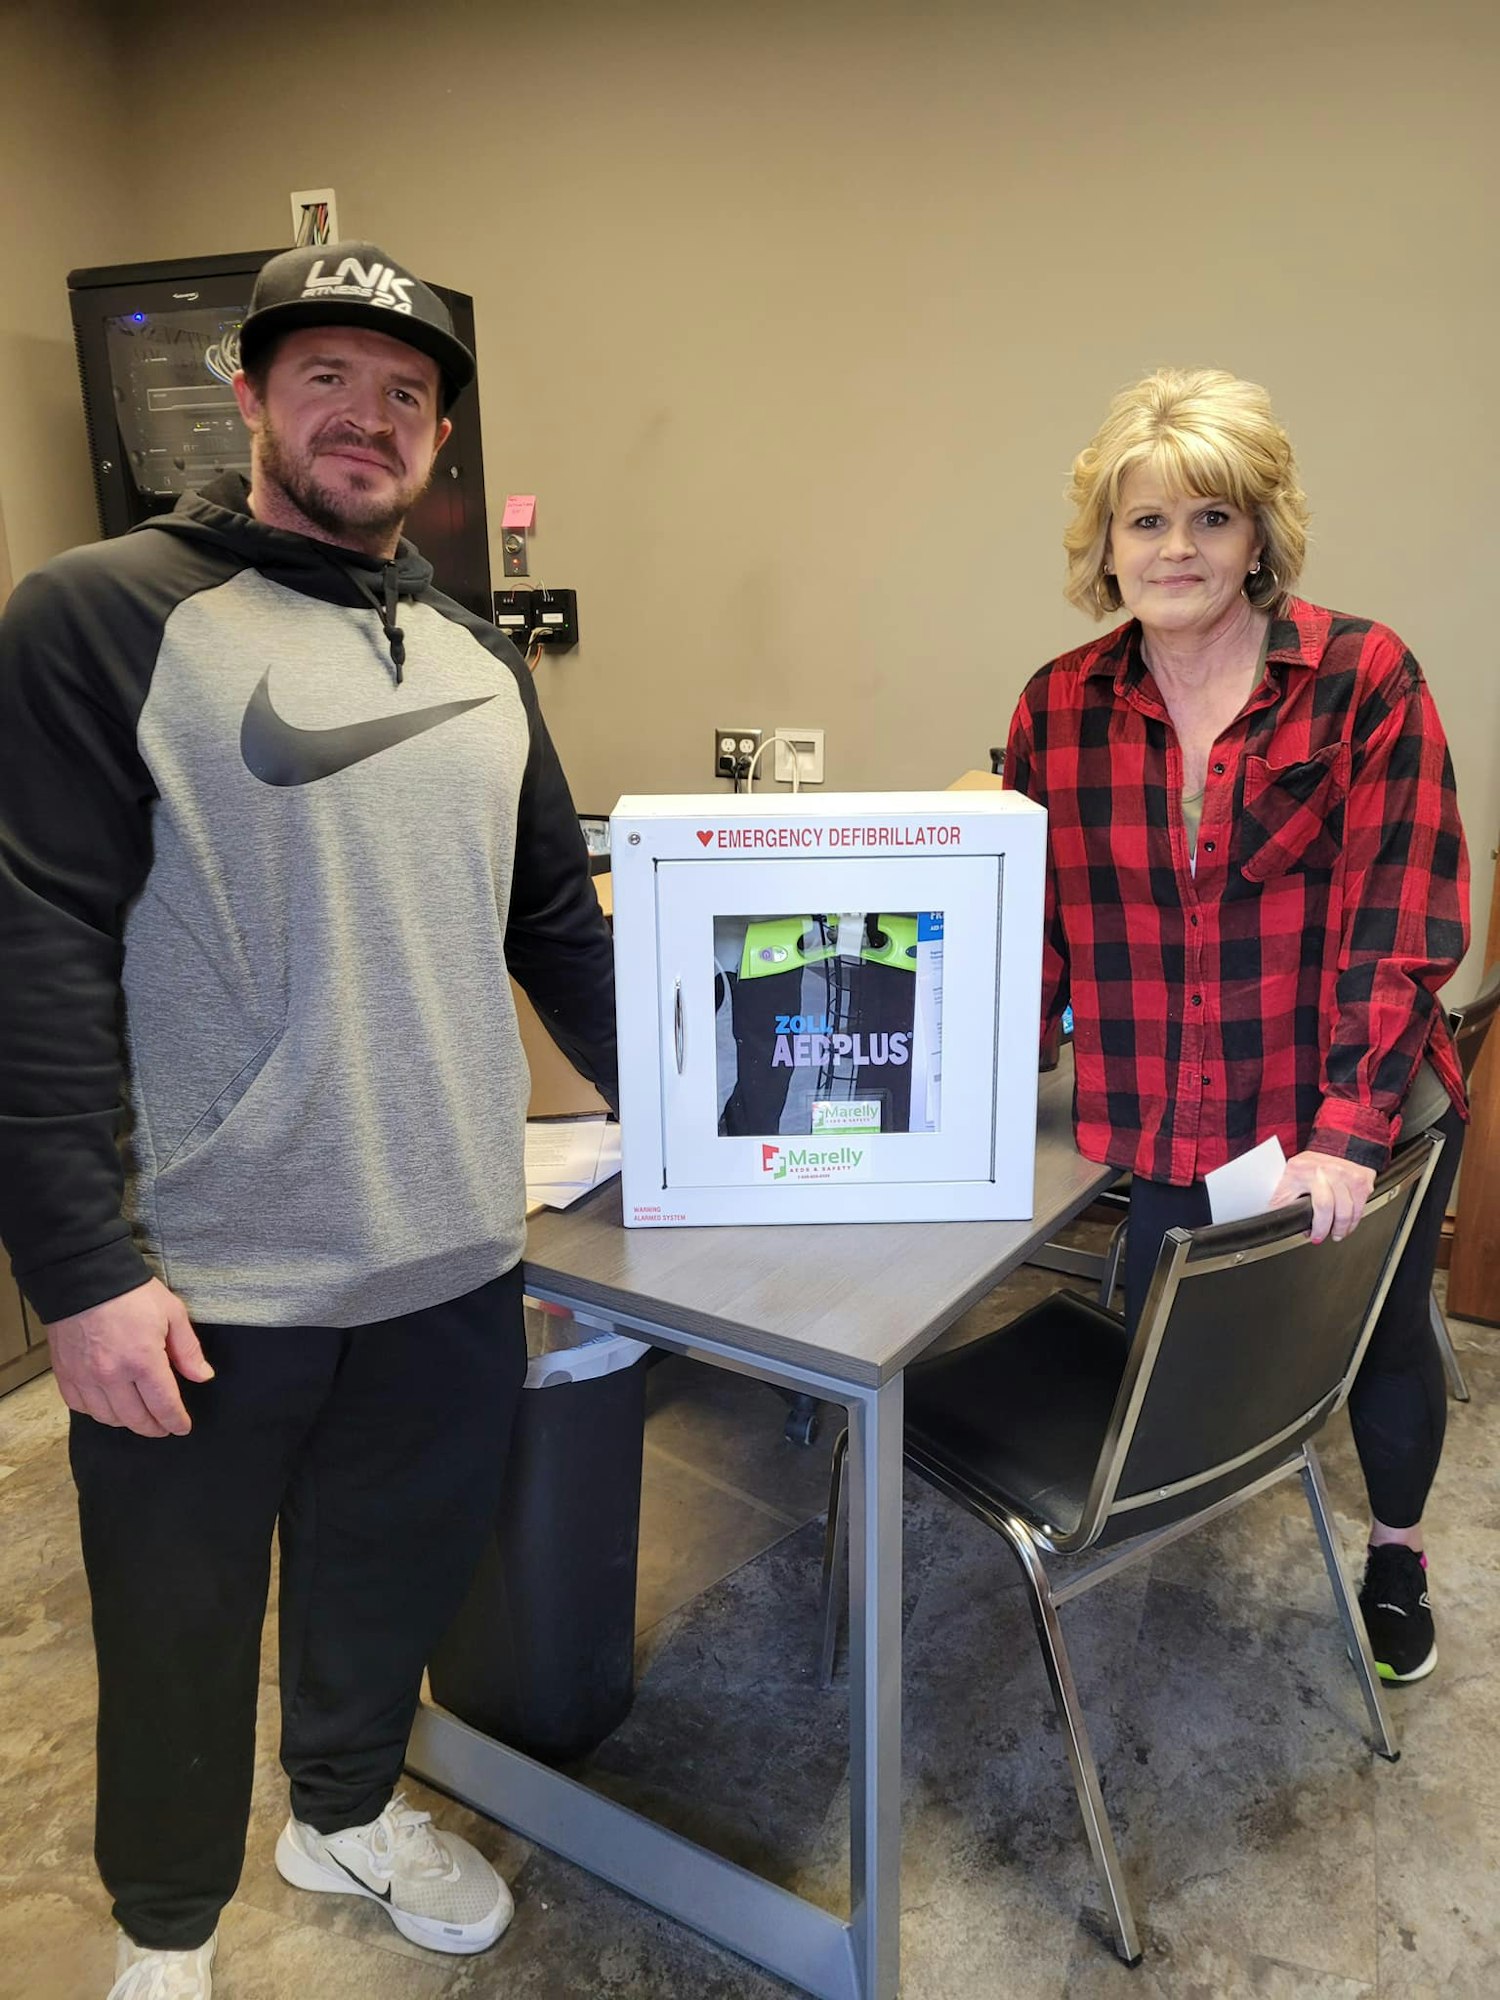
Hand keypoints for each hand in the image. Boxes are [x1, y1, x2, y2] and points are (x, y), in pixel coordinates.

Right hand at [46, 1278, 213, 1437]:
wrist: (83, 1276)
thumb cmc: (131, 1292)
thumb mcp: (172, 1313)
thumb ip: (188, 1349)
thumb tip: (202, 1376)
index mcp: (143, 1361)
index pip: (164, 1405)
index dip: (176, 1421)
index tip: (182, 1427)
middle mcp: (112, 1375)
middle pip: (136, 1419)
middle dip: (154, 1427)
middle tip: (164, 1427)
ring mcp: (85, 1377)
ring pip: (108, 1417)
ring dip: (127, 1422)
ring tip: (139, 1417)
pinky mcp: (66, 1373)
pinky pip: (81, 1407)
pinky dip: (97, 1411)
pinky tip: (108, 1406)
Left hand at [1269, 1150, 1376, 1244]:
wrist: (1337, 1146)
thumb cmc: (1310, 1165)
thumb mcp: (1288, 1178)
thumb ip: (1283, 1200)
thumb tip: (1280, 1221)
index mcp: (1301, 1170)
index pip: (1313, 1204)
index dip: (1316, 1226)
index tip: (1311, 1236)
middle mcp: (1325, 1171)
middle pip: (1331, 1209)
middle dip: (1326, 1229)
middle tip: (1321, 1237)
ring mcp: (1345, 1175)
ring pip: (1348, 1211)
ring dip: (1342, 1228)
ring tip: (1336, 1233)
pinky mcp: (1361, 1180)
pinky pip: (1359, 1207)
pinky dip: (1354, 1220)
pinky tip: (1347, 1223)